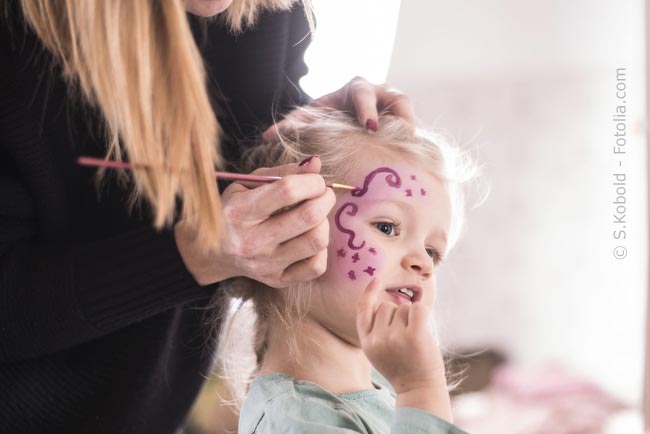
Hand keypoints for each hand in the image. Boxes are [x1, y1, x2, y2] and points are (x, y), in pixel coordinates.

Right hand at [174, 156, 335, 286]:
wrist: (211, 252)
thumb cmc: (234, 210)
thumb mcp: (248, 184)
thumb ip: (282, 172)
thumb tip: (316, 163)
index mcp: (241, 211)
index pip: (288, 191)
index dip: (312, 182)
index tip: (316, 180)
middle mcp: (253, 241)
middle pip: (309, 216)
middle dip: (325, 199)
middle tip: (322, 195)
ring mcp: (265, 264)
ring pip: (316, 241)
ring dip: (324, 223)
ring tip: (315, 216)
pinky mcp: (276, 280)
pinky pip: (316, 267)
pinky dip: (321, 250)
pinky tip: (309, 239)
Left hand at [263, 76, 415, 140]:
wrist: (341, 120)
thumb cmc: (325, 118)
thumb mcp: (308, 119)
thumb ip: (290, 126)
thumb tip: (266, 137)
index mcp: (353, 91)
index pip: (362, 94)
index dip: (367, 109)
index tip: (369, 127)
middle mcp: (376, 95)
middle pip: (394, 96)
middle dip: (396, 115)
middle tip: (396, 135)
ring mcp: (391, 107)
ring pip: (406, 108)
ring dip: (409, 123)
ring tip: (410, 143)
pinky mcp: (399, 121)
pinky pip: (411, 126)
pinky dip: (411, 136)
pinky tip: (412, 153)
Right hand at [356, 278, 452, 420]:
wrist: (419, 388)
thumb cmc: (403, 366)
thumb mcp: (379, 351)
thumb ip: (376, 330)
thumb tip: (385, 302)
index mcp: (367, 343)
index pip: (363, 311)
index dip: (368, 293)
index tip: (375, 279)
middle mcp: (378, 339)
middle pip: (387, 306)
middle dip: (398, 315)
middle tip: (405, 337)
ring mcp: (396, 338)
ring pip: (403, 307)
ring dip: (412, 317)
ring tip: (414, 339)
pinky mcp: (415, 335)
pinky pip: (418, 309)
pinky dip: (423, 314)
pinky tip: (424, 330)